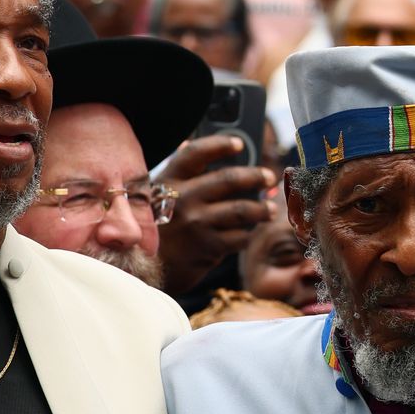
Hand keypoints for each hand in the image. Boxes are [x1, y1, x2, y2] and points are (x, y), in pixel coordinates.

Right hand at [156, 136, 277, 294]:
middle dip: (255, 176)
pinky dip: (249, 234)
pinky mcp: (207, 247)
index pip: (194, 153)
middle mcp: (181, 199)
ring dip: (262, 209)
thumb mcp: (157, 197)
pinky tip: (250, 232)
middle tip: (269, 176)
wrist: (144, 272)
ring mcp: (195, 223)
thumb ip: (177, 174)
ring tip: (270, 209)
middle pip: (228, 179)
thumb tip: (186, 141)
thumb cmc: (159, 228)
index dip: (219, 144)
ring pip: (242, 210)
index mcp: (168, 181)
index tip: (239, 143)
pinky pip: (241, 236)